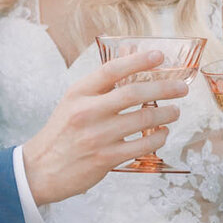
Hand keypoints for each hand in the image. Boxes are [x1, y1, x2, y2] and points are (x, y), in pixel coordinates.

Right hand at [21, 51, 189, 205]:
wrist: (41, 169)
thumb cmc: (62, 132)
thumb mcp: (74, 102)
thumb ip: (102, 82)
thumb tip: (130, 53)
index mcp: (78, 93)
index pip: (111, 70)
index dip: (138, 61)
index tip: (159, 55)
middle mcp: (87, 112)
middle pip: (133, 93)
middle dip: (163, 88)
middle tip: (181, 88)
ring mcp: (97, 136)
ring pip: (142, 119)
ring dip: (165, 114)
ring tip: (175, 111)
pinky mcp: (106, 158)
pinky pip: (141, 145)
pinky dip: (158, 138)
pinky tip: (162, 134)